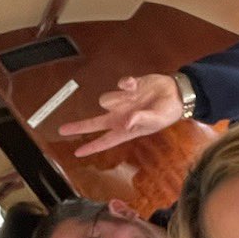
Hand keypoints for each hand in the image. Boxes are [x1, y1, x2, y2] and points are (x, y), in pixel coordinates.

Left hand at [56, 72, 185, 157]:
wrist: (176, 93)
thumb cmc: (167, 112)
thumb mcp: (156, 119)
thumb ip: (140, 120)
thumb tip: (126, 122)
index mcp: (126, 129)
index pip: (105, 140)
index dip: (91, 147)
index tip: (77, 152)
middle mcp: (120, 116)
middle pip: (95, 123)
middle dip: (79, 126)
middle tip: (62, 130)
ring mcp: (122, 102)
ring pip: (106, 100)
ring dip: (116, 98)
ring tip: (134, 96)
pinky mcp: (126, 88)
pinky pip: (118, 85)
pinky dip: (125, 84)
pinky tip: (135, 85)